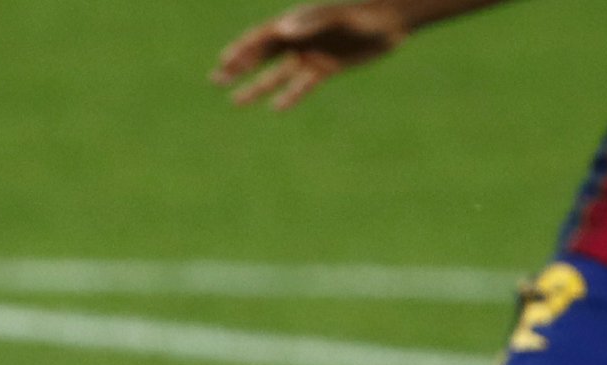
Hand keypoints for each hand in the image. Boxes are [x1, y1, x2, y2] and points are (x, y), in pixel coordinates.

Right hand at [212, 3, 411, 110]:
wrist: (390, 21)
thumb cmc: (362, 14)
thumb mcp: (336, 18)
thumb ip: (309, 23)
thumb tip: (283, 31)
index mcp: (296, 22)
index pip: (262, 38)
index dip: (241, 50)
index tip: (223, 62)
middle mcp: (299, 39)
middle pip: (262, 55)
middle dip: (239, 67)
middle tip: (216, 79)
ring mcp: (310, 54)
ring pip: (277, 74)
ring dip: (257, 87)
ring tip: (236, 101)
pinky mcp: (325, 69)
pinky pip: (302, 85)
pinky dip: (289, 96)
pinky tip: (276, 108)